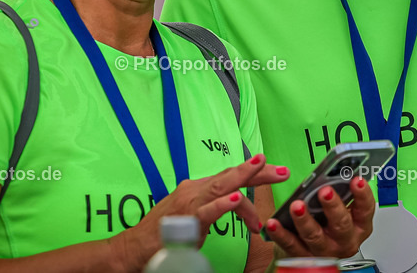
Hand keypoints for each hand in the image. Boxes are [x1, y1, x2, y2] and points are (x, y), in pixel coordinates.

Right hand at [112, 154, 289, 271]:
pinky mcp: (183, 221)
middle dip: (258, 171)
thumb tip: (238, 203)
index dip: (255, 172)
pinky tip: (235, 200)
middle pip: (231, 176)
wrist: (134, 249)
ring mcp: (188, 204)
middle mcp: (194, 190)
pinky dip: (221, 204)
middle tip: (282, 170)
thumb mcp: (195, 216)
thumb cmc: (164, 234)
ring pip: (220, 185)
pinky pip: (205, 211)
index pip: (231, 176)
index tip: (277, 170)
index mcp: (199, 189)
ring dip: (242, 176)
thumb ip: (215, 207)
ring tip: (261, 167)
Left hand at [263, 177, 374, 258]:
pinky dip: (282, 234)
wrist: (313, 255)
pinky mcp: (303, 257)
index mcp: (359, 225)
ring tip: (297, 205)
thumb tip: (335, 169)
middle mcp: (344, 240)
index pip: (365, 209)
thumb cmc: (329, 224)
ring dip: (305, 220)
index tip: (356, 180)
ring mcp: (324, 250)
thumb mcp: (341, 208)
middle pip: (341, 224)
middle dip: (333, 207)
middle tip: (325, 191)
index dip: (362, 195)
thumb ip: (340, 192)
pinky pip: (291, 245)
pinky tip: (274, 222)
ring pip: (315, 236)